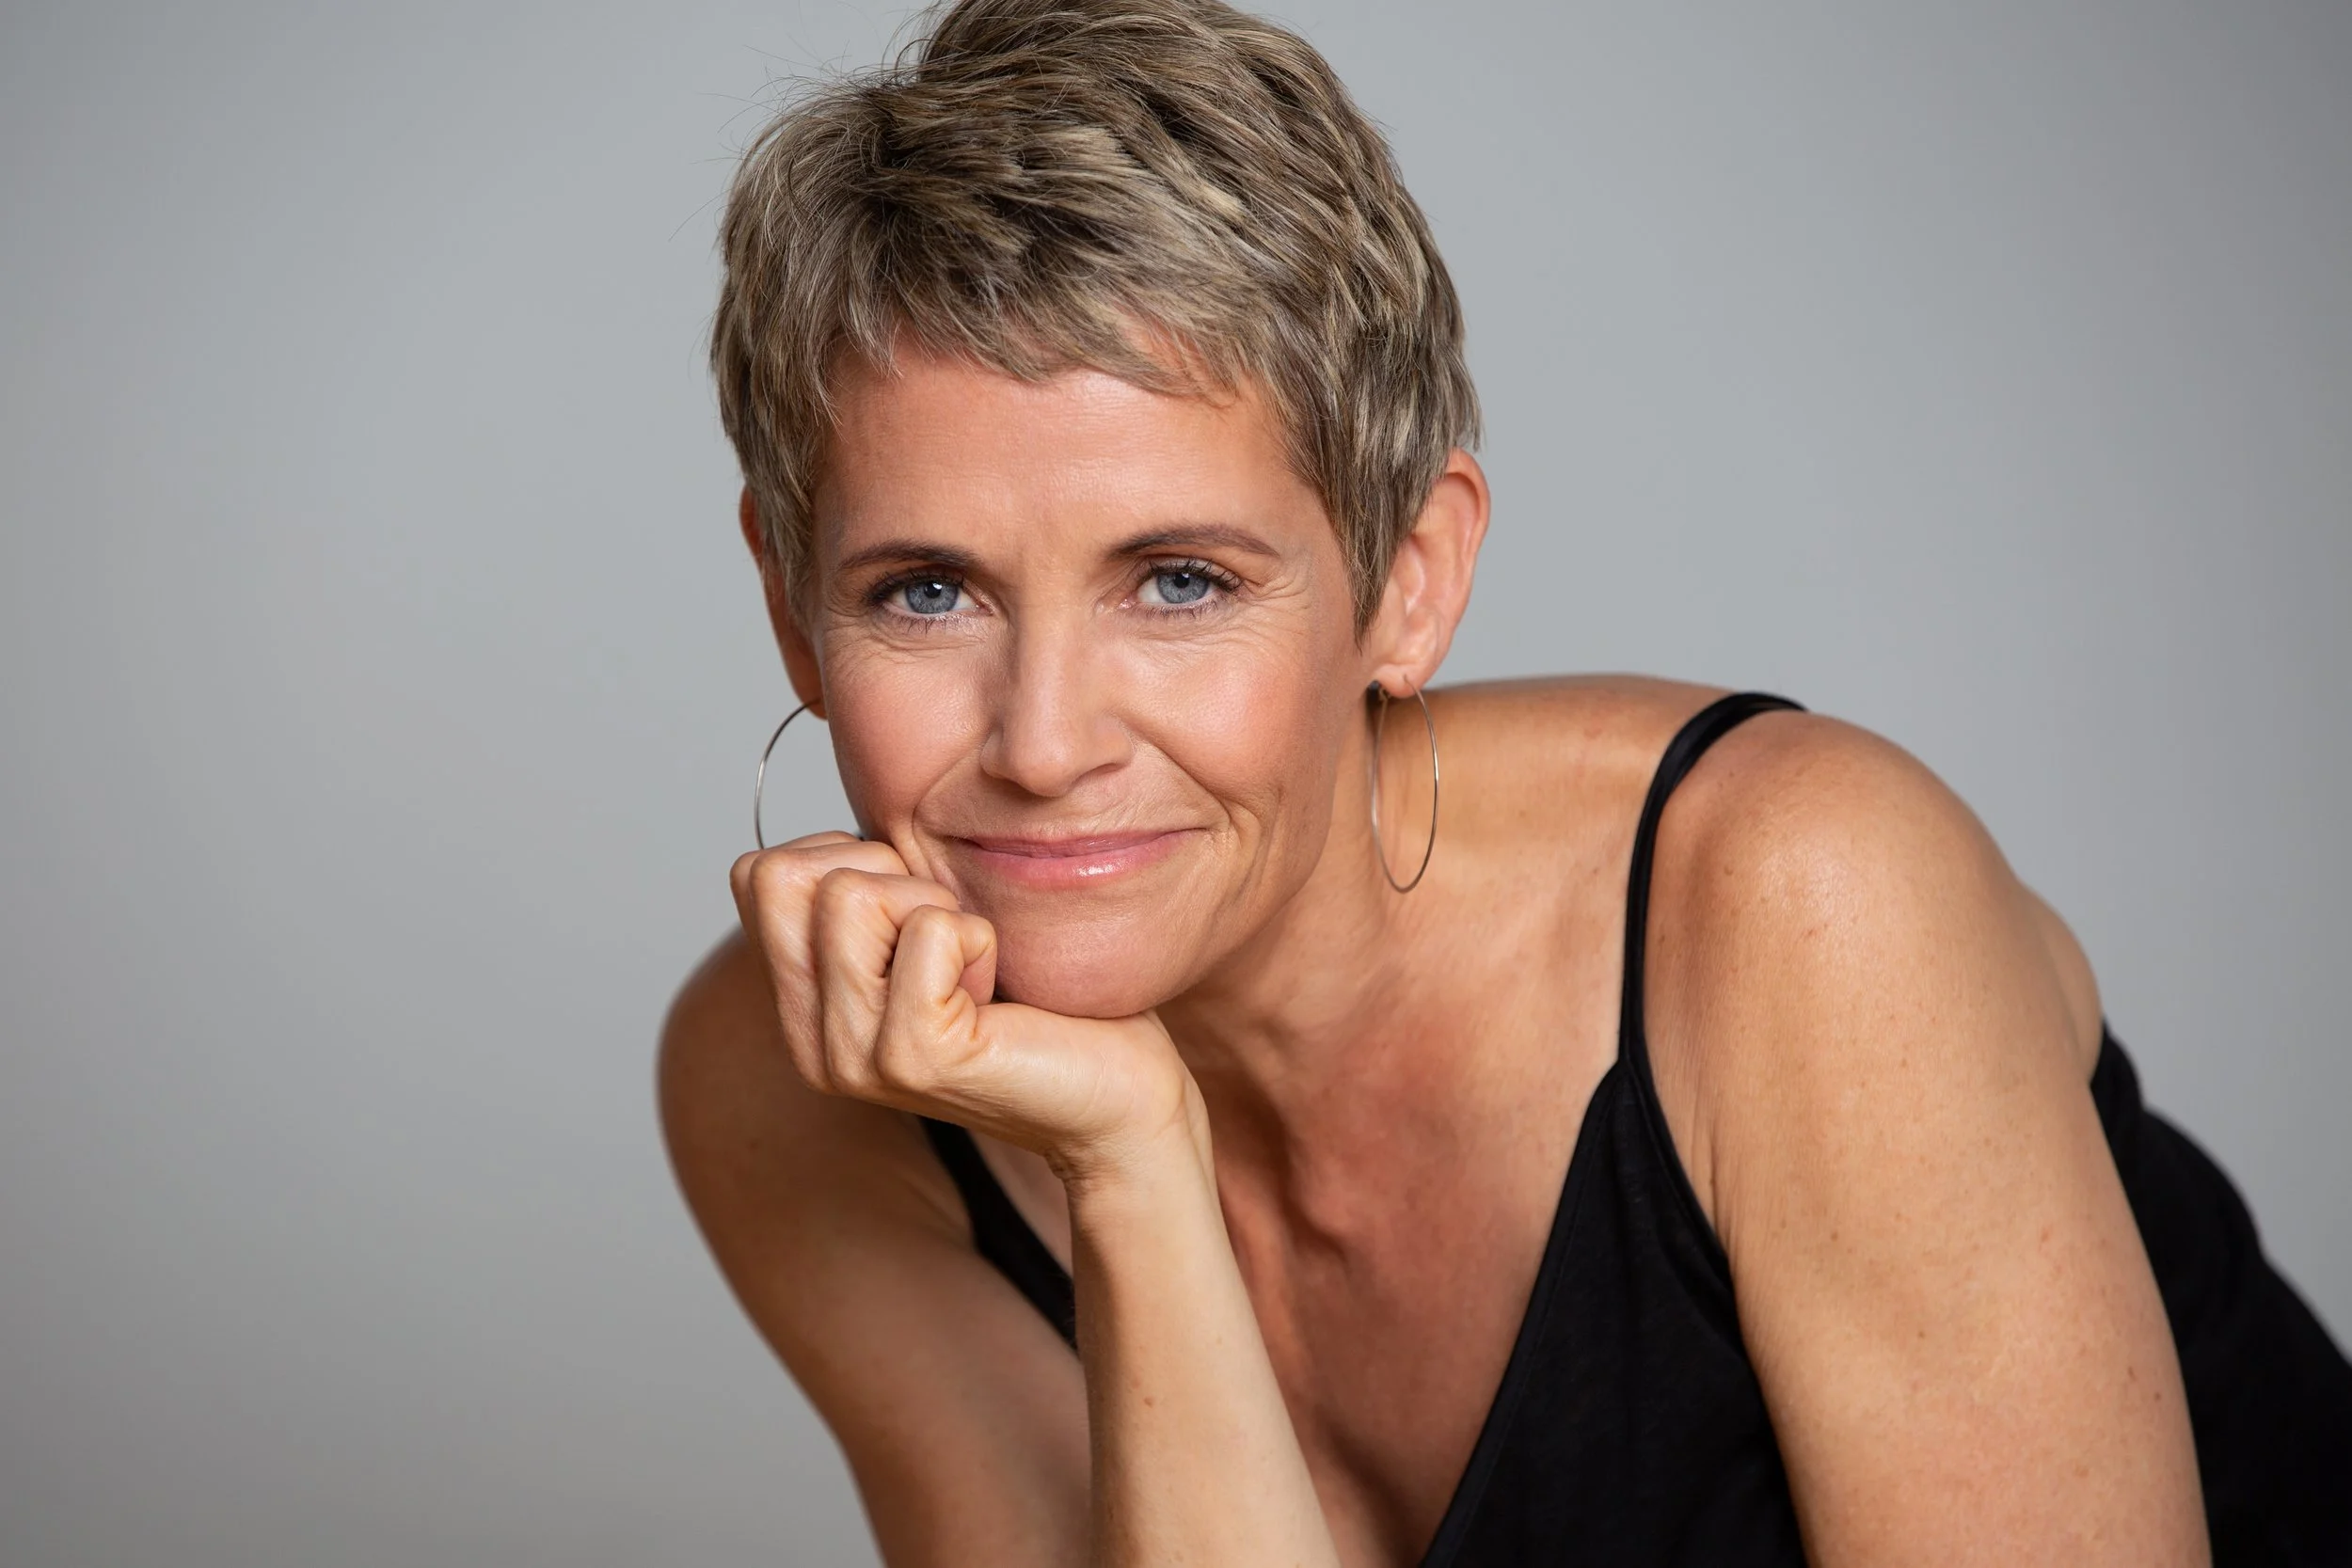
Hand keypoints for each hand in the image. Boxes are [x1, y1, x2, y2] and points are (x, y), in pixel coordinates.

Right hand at [729, 832, 1198, 1180]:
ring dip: (938, 907)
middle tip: (949, 939)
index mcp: (804, 1007)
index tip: (919, 915)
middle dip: (882, 875)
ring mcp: (853, 1056)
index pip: (757, 873)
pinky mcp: (912, 1058)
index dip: (848, 859)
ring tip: (975, 971)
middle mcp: (811, 1041)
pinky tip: (998, 995)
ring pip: (850, 894)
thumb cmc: (1039, 997)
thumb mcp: (932, 926)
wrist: (1116, 1097)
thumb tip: (848, 825)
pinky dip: (979, 937)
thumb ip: (872, 888)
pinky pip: (930, 930)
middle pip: (782, 875)